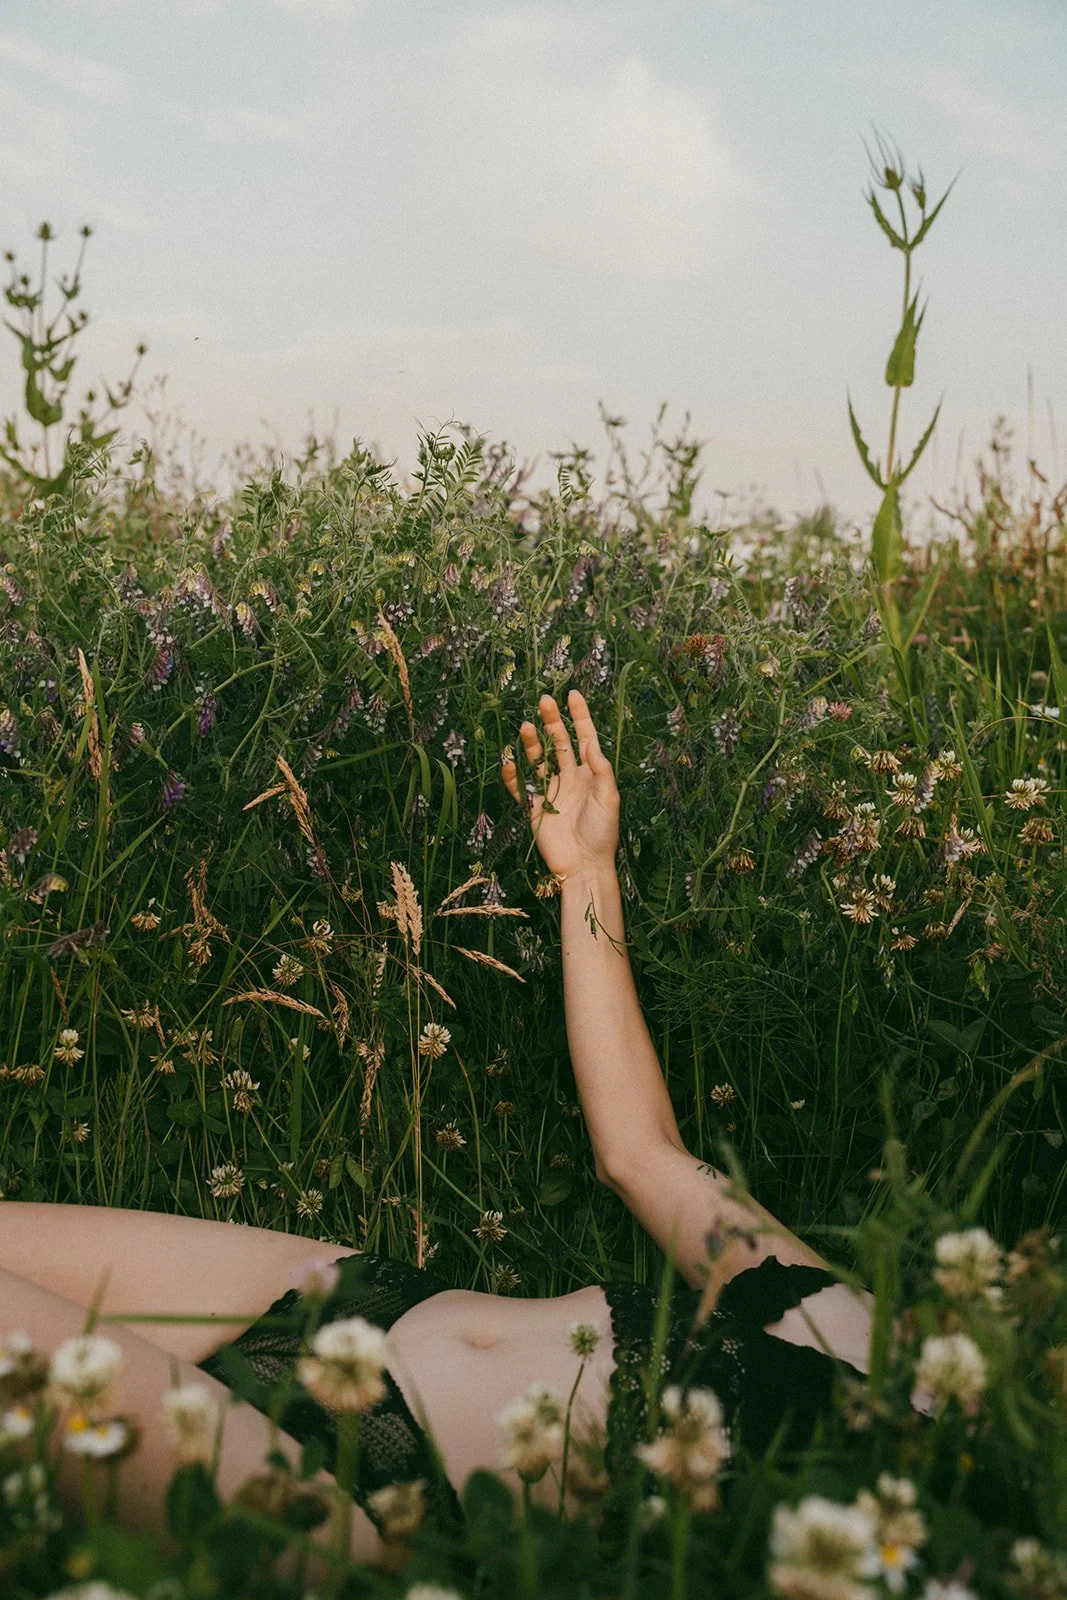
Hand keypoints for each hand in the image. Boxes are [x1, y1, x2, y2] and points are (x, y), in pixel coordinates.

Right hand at [501, 689, 619, 878]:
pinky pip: (520, 788)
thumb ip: (600, 769)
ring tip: (526, 726)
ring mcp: (551, 792)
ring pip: (538, 761)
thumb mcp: (608, 798)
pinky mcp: (534, 808)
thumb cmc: (603, 833)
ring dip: (532, 744)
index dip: (579, 716)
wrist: (584, 865)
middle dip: (552, 722)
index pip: (584, 738)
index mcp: (590, 774)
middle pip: (559, 744)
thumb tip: (591, 741)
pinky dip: (512, 776)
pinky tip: (508, 762)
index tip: (572, 694)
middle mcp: (570, 778)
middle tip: (544, 701)